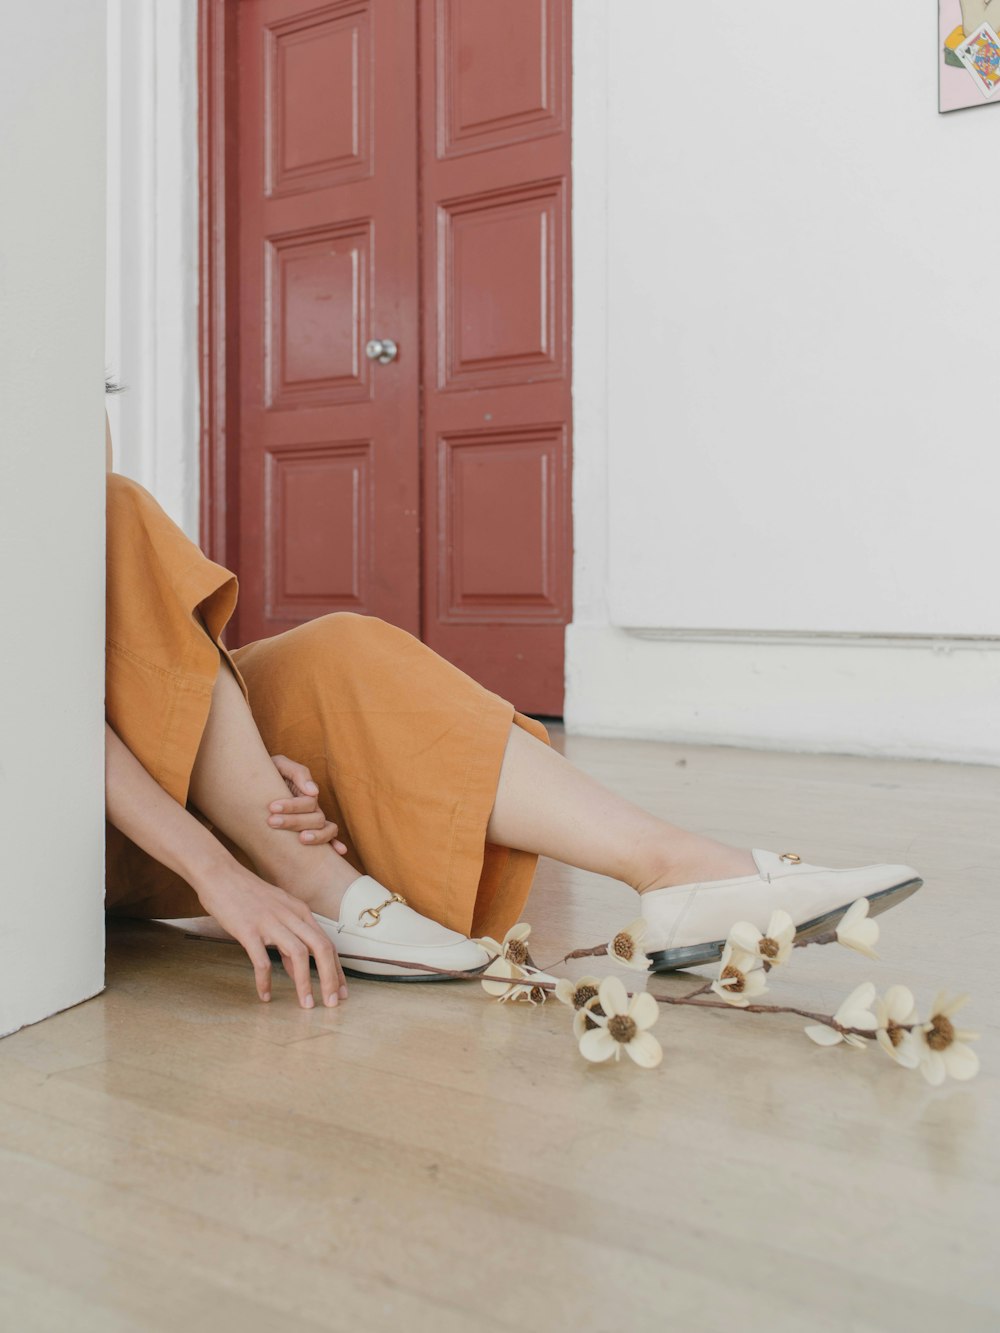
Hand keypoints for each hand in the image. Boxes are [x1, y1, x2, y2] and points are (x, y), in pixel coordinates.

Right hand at [193, 857, 347, 1008]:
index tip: (341, 992)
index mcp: (301, 911)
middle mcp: (291, 916)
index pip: (328, 943)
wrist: (220, 875)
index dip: (337, 969)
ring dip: (304, 983)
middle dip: (330, 978)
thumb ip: (290, 940)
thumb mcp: (277, 913)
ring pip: (298, 955)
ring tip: (306, 1005)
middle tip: (331, 1003)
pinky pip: (262, 960)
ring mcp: (270, 922)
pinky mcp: (248, 930)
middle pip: (321, 949)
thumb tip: (298, 971)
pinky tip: (265, 995)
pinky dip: (265, 981)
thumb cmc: (248, 896)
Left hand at [268, 754, 347, 853]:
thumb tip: (313, 792)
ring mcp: (312, 821)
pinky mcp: (307, 832)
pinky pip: (327, 839)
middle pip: (316, 818)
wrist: (253, 782)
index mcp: (306, 792)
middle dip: (294, 821)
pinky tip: (340, 852)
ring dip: (317, 836)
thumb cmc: (268, 772)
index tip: (272, 807)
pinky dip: (335, 845)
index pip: (308, 801)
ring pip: (325, 830)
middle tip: (272, 821)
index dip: (292, 805)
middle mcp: (312, 808)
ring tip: (301, 840)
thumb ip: (297, 773)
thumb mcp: (280, 765)